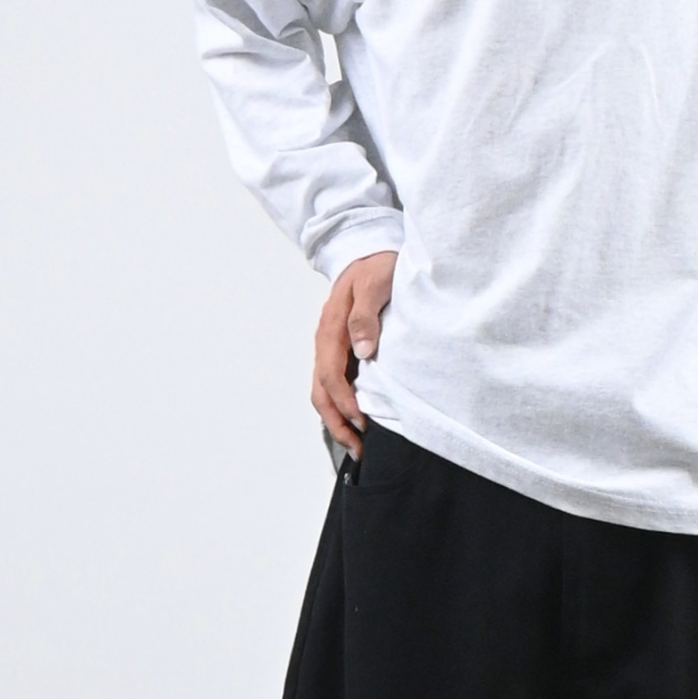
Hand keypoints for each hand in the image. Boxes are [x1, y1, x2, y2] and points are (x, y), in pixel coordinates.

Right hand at [312, 249, 397, 458]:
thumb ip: (366, 314)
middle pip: (321, 391)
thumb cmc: (376, 265)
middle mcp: (325, 341)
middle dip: (337, 422)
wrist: (368, 250)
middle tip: (358, 448)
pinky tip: (355, 421)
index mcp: (331, 327)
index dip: (344, 400)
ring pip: (323, 391)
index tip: (361, 419)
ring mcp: (330, 347)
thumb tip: (362, 349)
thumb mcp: (376, 282)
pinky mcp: (339, 350)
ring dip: (336, 420)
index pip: (330, 373)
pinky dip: (340, 407)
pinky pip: (332, 384)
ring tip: (356, 445)